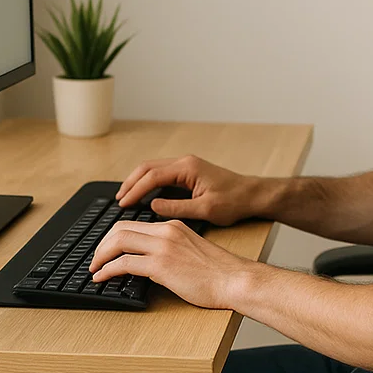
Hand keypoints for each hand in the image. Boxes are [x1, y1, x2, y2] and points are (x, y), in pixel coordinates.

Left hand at [88, 219, 255, 308]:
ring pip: (118, 242)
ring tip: (94, 269)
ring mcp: (163, 247)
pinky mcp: (161, 265)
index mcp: (174, 226)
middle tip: (95, 259)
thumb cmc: (220, 273)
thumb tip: (152, 263)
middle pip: (120, 229)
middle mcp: (166, 232)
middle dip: (102, 245)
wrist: (235, 280)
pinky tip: (101, 278)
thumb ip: (173, 249)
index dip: (114, 237)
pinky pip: (124, 264)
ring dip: (100, 256)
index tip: (106, 249)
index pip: (134, 224)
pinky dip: (107, 270)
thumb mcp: (192, 251)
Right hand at [115, 154, 263, 225]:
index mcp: (187, 168)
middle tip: (119, 199)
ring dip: (138, 181)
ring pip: (154, 169)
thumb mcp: (205, 209)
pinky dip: (149, 182)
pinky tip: (144, 195)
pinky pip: (163, 174)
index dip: (135, 191)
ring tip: (126, 197)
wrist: (253, 195)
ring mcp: (187, 166)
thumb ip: (176, 208)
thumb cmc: (234, 201)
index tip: (123, 203)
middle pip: (148, 168)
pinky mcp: (190, 172)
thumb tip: (152, 207)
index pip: (152, 176)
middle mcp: (185, 162)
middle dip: (131, 183)